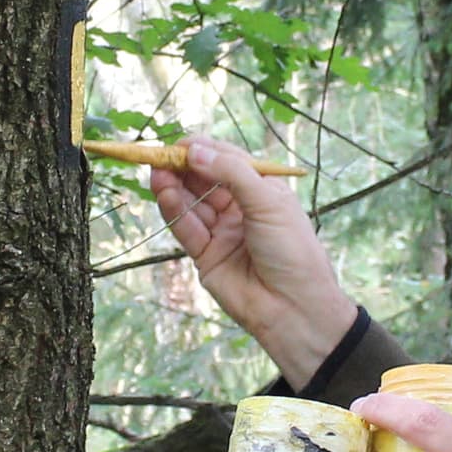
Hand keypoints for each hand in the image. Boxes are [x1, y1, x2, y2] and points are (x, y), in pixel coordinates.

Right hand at [148, 135, 358, 387]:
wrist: (294, 307)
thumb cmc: (292, 250)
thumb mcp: (267, 201)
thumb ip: (230, 174)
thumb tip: (195, 150)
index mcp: (262, 189)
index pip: (228, 161)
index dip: (204, 150)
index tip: (180, 144)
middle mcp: (240, 208)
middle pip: (204, 181)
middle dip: (182, 167)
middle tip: (160, 156)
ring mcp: (222, 232)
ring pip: (191, 203)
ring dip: (173, 187)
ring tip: (157, 173)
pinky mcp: (206, 256)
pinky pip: (186, 229)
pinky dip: (174, 211)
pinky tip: (165, 194)